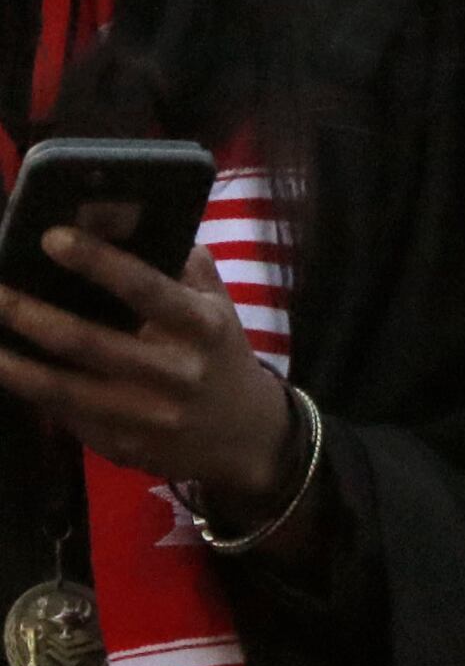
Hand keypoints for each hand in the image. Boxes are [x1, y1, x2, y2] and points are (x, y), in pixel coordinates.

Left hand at [0, 240, 298, 513]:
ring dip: (12, 363)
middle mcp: (176, 372)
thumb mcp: (215, 304)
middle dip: (30, 314)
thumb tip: (117, 219)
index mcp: (203, 326)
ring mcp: (146, 416)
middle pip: (88, 342)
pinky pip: (63, 415)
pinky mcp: (121, 445)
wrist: (241, 433)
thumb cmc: (217, 351)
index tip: (52, 237)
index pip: (147, 288)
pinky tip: (5, 369)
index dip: (98, 262)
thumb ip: (178, 264)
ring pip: (63, 388)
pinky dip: (28, 390)